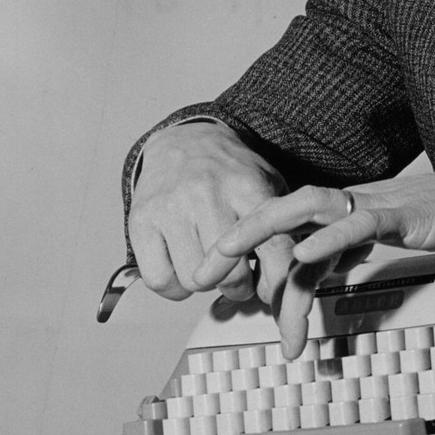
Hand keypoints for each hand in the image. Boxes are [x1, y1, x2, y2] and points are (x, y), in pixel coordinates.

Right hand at [128, 121, 289, 305]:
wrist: (184, 141)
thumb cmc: (230, 172)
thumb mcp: (267, 183)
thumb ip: (283, 224)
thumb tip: (293, 277)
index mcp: (247, 187)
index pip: (273, 248)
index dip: (277, 282)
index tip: (274, 294)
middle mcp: (208, 195)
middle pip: (232, 274)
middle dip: (239, 287)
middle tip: (239, 279)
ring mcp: (172, 208)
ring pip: (195, 281)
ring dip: (205, 285)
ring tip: (209, 268)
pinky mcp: (142, 221)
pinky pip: (160, 280)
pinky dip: (173, 287)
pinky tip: (182, 268)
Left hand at [194, 138, 434, 355]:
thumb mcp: (402, 238)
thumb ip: (365, 249)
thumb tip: (329, 270)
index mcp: (356, 207)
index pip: (294, 223)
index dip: (255, 245)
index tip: (222, 274)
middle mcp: (359, 200)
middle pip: (285, 207)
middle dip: (238, 232)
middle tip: (202, 268)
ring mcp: (382, 203)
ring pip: (309, 208)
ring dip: (264, 230)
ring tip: (229, 253)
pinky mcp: (408, 213)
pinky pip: (360, 223)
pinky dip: (328, 238)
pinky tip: (303, 254)